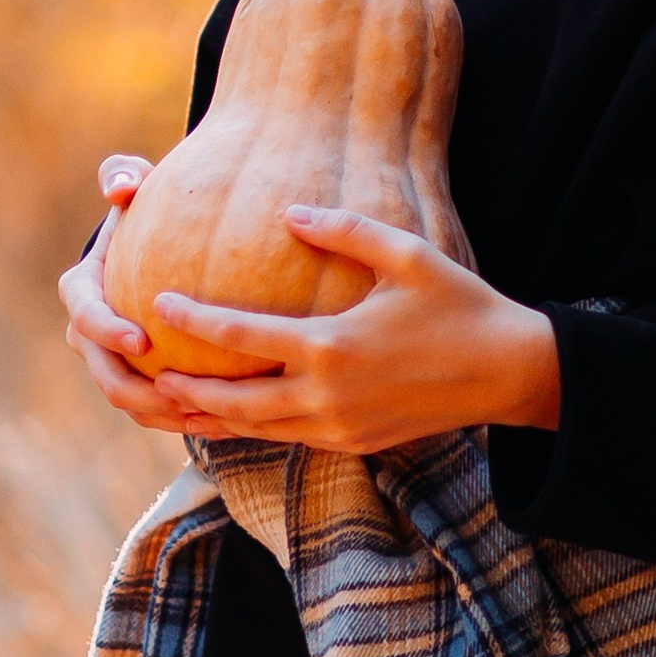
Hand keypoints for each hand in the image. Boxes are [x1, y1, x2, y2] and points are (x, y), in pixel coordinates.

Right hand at [58, 155, 178, 431]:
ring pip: (129, 402)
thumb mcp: (134, 184)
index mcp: (81, 291)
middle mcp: (88, 334)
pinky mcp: (137, 380)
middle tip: (180, 393)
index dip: (108, 332)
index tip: (142, 340)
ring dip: (161, 413)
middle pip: (105, 375)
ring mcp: (110, 361)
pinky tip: (220, 419)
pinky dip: (178, 419)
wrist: (160, 247)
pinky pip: (153, 411)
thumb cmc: (146, 207)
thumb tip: (121, 187)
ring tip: (203, 413)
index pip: (86, 318)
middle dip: (137, 391)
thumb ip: (124, 174)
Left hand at [147, 206, 561, 456]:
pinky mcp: (354, 443)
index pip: (242, 336)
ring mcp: (339, 427)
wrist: (508, 374)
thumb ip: (345, 229)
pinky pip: (288, 439)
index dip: (195, 319)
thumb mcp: (407, 255)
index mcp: (332, 346)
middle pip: (234, 401)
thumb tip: (291, 213)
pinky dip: (253, 429)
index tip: (160, 301)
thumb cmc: (460, 305)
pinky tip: (234, 416)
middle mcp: (327, 396)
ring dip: (211, 417)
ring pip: (257, 430)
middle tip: (147, 372)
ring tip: (172, 402)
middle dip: (186, 388)